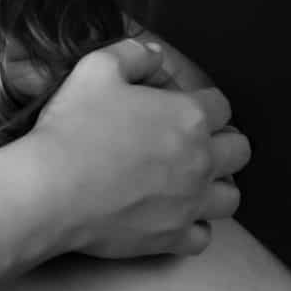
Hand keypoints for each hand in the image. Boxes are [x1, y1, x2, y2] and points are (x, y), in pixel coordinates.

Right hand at [18, 35, 249, 262]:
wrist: (51, 189)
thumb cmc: (73, 127)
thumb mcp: (96, 69)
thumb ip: (132, 55)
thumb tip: (154, 53)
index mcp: (189, 116)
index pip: (222, 106)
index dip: (204, 105)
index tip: (183, 110)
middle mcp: (200, 160)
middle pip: (239, 151)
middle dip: (223, 144)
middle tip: (194, 146)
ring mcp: (190, 202)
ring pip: (231, 197)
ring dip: (217, 187)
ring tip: (192, 184)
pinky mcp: (173, 237)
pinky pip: (204, 237)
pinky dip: (194, 228)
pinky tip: (175, 217)